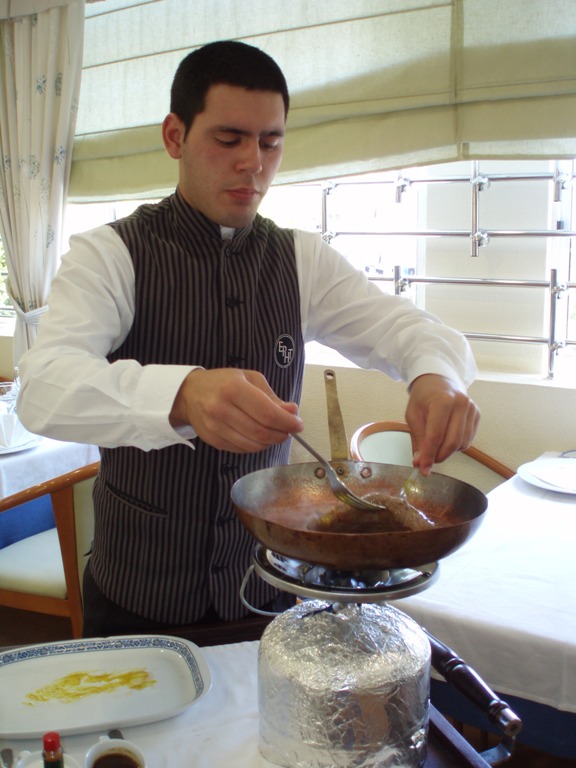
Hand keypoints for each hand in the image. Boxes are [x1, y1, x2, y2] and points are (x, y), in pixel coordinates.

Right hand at [169, 368, 302, 452]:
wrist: (190, 393)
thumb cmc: (223, 382)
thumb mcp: (250, 379)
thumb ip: (272, 397)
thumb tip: (292, 411)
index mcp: (233, 389)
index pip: (267, 413)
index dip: (287, 422)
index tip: (298, 424)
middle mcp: (222, 409)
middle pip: (261, 432)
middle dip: (281, 434)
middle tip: (289, 430)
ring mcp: (215, 427)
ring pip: (252, 445)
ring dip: (270, 442)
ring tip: (275, 433)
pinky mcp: (213, 441)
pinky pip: (242, 450)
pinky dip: (256, 446)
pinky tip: (259, 437)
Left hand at [404, 374, 479, 474]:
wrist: (438, 381)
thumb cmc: (423, 397)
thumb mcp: (413, 415)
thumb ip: (418, 439)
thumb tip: (420, 463)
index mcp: (443, 401)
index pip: (436, 435)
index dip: (429, 455)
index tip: (423, 469)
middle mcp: (461, 404)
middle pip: (452, 442)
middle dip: (439, 456)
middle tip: (427, 462)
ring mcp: (472, 409)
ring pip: (462, 444)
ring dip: (447, 452)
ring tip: (435, 445)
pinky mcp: (477, 415)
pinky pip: (468, 440)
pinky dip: (456, 446)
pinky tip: (446, 438)